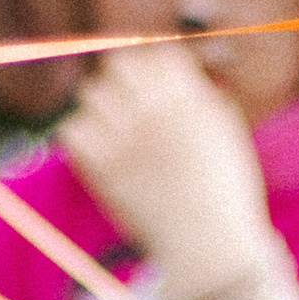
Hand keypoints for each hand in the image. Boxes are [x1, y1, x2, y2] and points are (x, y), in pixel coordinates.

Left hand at [62, 44, 269, 287]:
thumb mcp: (226, 136)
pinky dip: (82, 138)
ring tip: (114, 132)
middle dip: (123, 81)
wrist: (208, 245)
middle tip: (128, 105)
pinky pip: (72, 130)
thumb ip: (204, 99)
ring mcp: (126, 138)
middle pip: (119, 65)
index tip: (155, 89)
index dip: (155, 69)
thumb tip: (189, 75)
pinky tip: (98, 153)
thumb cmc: (223, 194)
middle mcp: (155, 112)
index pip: (158, 53)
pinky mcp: (103, 167)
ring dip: (101, 108)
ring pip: (91, 93)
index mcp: (190, 100)